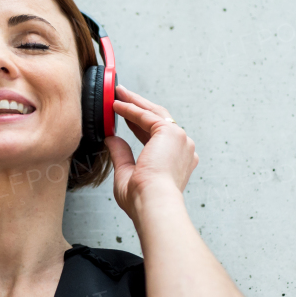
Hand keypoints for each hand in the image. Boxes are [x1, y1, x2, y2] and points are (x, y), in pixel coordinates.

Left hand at [102, 84, 198, 220]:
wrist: (152, 203)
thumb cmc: (141, 199)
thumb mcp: (127, 173)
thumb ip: (121, 155)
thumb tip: (111, 139)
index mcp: (178, 161)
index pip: (157, 136)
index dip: (139, 124)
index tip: (125, 116)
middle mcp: (184, 149)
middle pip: (159, 120)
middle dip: (138, 106)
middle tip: (121, 96)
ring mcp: (181, 139)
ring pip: (155, 113)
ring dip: (135, 102)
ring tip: (118, 93)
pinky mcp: (172, 133)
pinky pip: (147, 116)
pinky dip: (131, 109)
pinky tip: (116, 105)